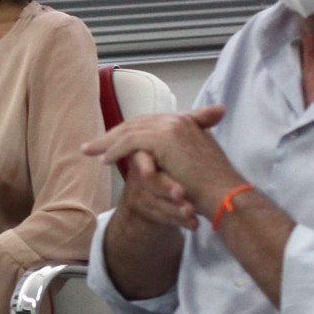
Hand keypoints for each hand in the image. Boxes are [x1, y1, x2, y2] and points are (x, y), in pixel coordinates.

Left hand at [83, 105, 240, 218]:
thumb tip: (155, 158)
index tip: (110, 140)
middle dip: (112, 135)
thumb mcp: (193, 161)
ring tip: (90, 152)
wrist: (224, 193)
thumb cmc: (211, 185)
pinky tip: (104, 160)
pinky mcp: (164, 138)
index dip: (128, 131)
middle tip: (91, 146)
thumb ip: (176, 152)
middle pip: (136, 123)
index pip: (149, 123)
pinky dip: (115, 150)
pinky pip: (131, 141)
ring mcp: (171, 126)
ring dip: (107, 142)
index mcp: (186, 122)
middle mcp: (178, 120)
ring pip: (130, 131)